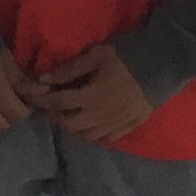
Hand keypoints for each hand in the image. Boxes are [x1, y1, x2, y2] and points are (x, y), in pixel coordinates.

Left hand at [30, 42, 153, 142]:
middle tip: (52, 106)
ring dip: (74, 127)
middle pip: (69, 124)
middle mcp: (100, 116)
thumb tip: (43, 79)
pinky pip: (107, 138)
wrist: (162, 67)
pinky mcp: (129, 127)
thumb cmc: (126, 58)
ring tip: (70, 115)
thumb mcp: (95, 56)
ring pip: (86, 135)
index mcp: (89, 97)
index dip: (42, 101)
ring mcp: (116, 124)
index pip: (57, 103)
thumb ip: (69, 69)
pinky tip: (92, 124)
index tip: (32, 97)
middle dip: (56, 116)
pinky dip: (94, 134)